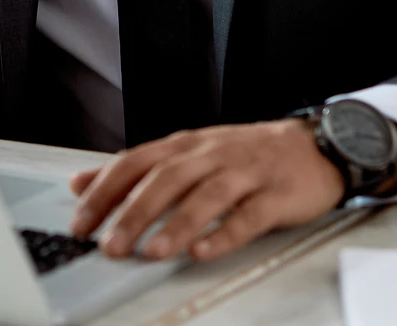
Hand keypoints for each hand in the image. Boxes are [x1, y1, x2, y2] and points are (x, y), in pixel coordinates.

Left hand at [67, 119, 342, 261]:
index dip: (104, 192)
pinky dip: (225, 234)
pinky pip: (249, 215)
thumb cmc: (245, 153)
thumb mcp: (185, 153)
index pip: (133, 163)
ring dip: (177, 225)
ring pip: (206, 196)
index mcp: (183, 146)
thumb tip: (81, 182)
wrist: (315, 145)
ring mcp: (245, 173)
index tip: (80, 223)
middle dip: (134, 213)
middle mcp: (210, 155)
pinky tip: (204, 251)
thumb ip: (134, 169)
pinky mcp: (276, 194)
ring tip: (152, 251)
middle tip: (111, 244)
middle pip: (166, 180)